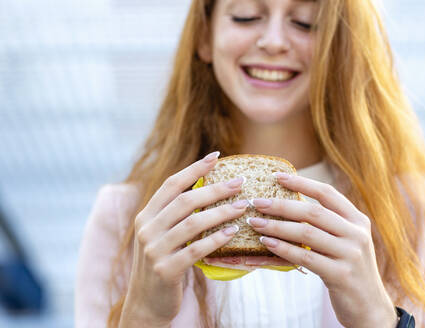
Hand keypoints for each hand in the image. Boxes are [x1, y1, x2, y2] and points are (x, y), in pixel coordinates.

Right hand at [120, 151, 248, 326]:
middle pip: (185, 201)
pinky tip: (233, 232)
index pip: (171, 184)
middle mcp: (147, 229)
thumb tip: (207, 188)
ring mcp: (154, 250)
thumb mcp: (160, 235)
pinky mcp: (166, 270)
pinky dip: (216, 239)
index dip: (194, 169)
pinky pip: (196, 250)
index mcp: (146, 215)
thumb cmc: (162, 263)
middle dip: (215, 188)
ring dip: (221, 212)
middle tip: (240, 182)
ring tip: (243, 206)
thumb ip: (174, 215)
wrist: (146, 303)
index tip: (216, 157)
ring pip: (193, 223)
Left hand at [246, 172, 397, 327]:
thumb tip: (289, 204)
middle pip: (313, 212)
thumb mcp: (346, 241)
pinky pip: (305, 257)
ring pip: (306, 233)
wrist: (369, 305)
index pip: (327, 193)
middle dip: (281, 205)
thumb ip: (328, 223)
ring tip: (255, 223)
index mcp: (357, 220)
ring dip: (277, 226)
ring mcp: (350, 254)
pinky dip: (283, 248)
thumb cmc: (347, 268)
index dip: (301, 183)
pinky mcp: (341, 275)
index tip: (276, 176)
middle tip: (257, 202)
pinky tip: (266, 243)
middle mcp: (356, 233)